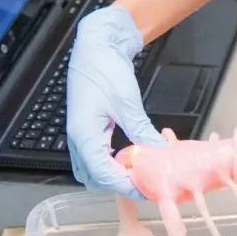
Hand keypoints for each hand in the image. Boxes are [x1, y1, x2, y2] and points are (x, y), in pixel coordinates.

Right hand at [66, 6, 164, 197]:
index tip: (147, 189)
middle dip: (118, 184)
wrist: (96, 46)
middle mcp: (77, 139)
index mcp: (83, 135)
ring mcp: (80, 135)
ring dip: (115, 175)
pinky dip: (112, 162)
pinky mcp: (87, 129)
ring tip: (142, 172)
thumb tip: (159, 151)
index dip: (124, 185)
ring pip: (93, 169)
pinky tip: (133, 157)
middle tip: (146, 182)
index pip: (102, 173)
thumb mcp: (126, 101)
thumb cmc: (105, 69)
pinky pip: (96, 156)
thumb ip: (140, 129)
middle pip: (94, 177)